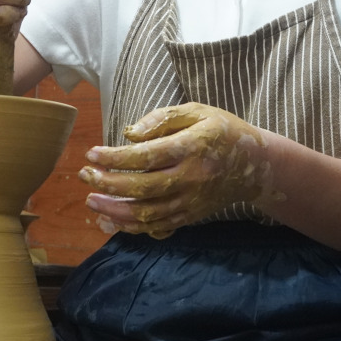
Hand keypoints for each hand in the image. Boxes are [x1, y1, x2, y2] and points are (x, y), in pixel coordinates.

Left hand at [79, 103, 282, 237]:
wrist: (255, 166)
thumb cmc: (222, 131)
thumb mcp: (197, 112)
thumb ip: (163, 118)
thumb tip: (130, 134)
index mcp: (192, 147)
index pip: (146, 156)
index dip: (115, 157)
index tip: (92, 154)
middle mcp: (191, 178)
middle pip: (142, 187)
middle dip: (108, 184)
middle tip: (84, 176)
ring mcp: (191, 201)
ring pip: (147, 213)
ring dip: (115, 210)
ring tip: (91, 200)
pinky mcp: (190, 215)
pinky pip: (158, 227)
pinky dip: (132, 228)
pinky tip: (110, 222)